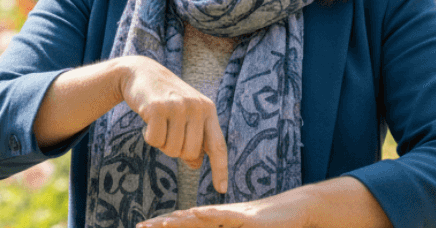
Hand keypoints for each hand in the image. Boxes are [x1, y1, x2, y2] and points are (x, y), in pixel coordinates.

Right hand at [118, 56, 228, 192]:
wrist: (141, 73)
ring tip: (159, 124)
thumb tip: (196, 164)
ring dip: (162, 143)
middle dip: (176, 150)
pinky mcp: (158, 108)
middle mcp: (197, 107)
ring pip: (172, 149)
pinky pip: (155, 141)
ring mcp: (178, 106)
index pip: (218, 145)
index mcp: (208, 110)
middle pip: (190, 152)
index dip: (220, 169)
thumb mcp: (186, 115)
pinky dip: (149, 137)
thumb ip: (194, 137)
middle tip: (168, 133)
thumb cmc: (166, 98)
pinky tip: (148, 120)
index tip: (222, 189)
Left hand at [136, 197, 308, 227]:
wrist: (295, 209)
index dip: (164, 224)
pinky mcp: (247, 219)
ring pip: (201, 218)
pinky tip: (195, 214)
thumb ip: (225, 227)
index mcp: (217, 220)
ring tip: (160, 225)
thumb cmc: (269, 223)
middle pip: (187, 220)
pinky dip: (209, 215)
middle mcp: (221, 215)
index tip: (144, 226)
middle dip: (163, 225)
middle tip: (140, 227)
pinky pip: (225, 217)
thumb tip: (201, 223)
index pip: (185, 222)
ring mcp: (233, 216)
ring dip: (180, 221)